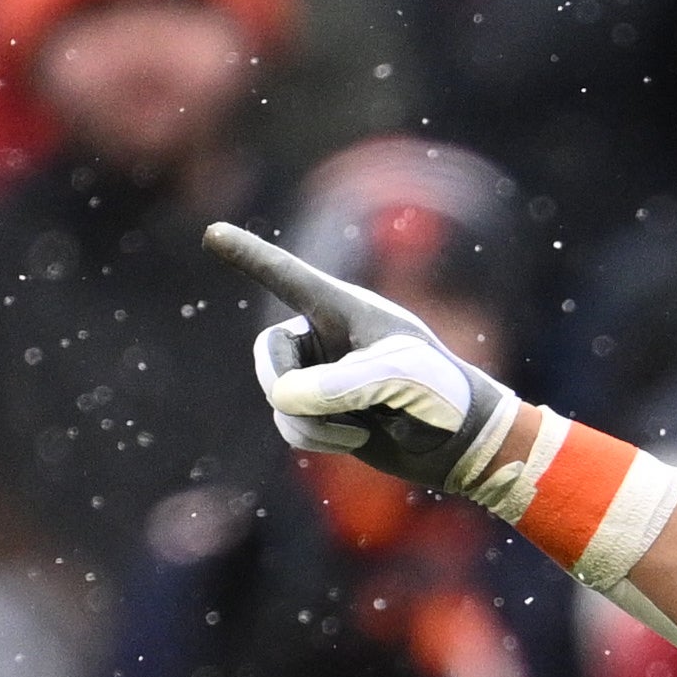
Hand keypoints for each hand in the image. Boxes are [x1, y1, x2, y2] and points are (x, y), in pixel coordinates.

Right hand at [208, 222, 523, 502]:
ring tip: (363, 426)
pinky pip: (290, 425)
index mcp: (344, 309)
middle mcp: (324, 337)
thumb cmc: (442, 395)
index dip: (248, 255)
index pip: (287, 278)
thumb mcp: (399, 379)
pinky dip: (317, 439)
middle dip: (291, 388)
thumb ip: (340, 384)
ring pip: (278, 397)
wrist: (464, 442)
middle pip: (268, 356)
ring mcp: (320, 376)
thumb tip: (285, 399)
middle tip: (335, 409)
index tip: (212, 234)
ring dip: (314, 422)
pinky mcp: (322, 413)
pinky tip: (359, 437)